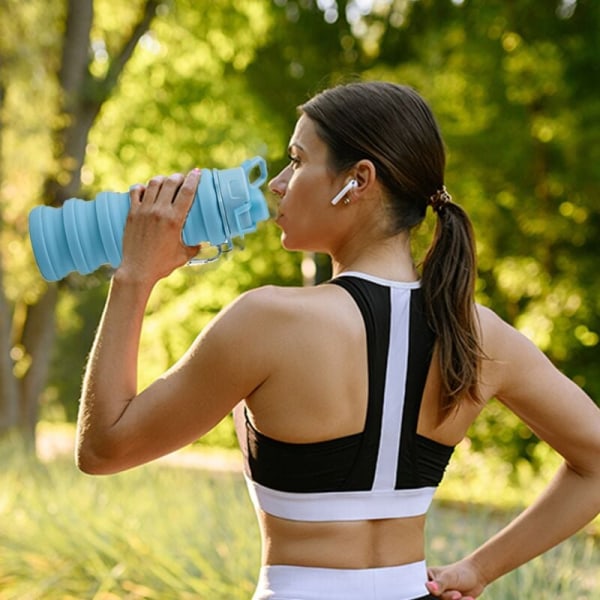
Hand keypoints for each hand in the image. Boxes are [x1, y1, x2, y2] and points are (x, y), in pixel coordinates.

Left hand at [118, 169, 201, 284]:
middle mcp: (159, 211)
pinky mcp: (131, 213)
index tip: (197, 172)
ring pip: (154, 183)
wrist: (137, 270)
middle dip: (179, 177)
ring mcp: (143, 210)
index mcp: (174, 220)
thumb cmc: (161, 265)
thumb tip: (201, 243)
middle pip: (171, 182)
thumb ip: (194, 247)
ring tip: (166, 183)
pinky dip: (142, 187)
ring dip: (162, 179)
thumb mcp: (183, 256)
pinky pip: (135, 191)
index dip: (194, 178)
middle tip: (182, 180)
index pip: (187, 191)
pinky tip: (146, 190)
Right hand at [425, 559, 485, 599]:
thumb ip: (439, 583)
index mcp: (427, 577)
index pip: (423, 589)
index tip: (441, 592)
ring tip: (461, 595)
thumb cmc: (461, 572)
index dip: (433, 593)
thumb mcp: (450, 577)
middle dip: (447, 598)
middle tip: (457, 594)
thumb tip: (429, 587)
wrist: (476, 576)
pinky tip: (466, 598)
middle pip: (434, 599)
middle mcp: (431, 587)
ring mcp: (439, 596)